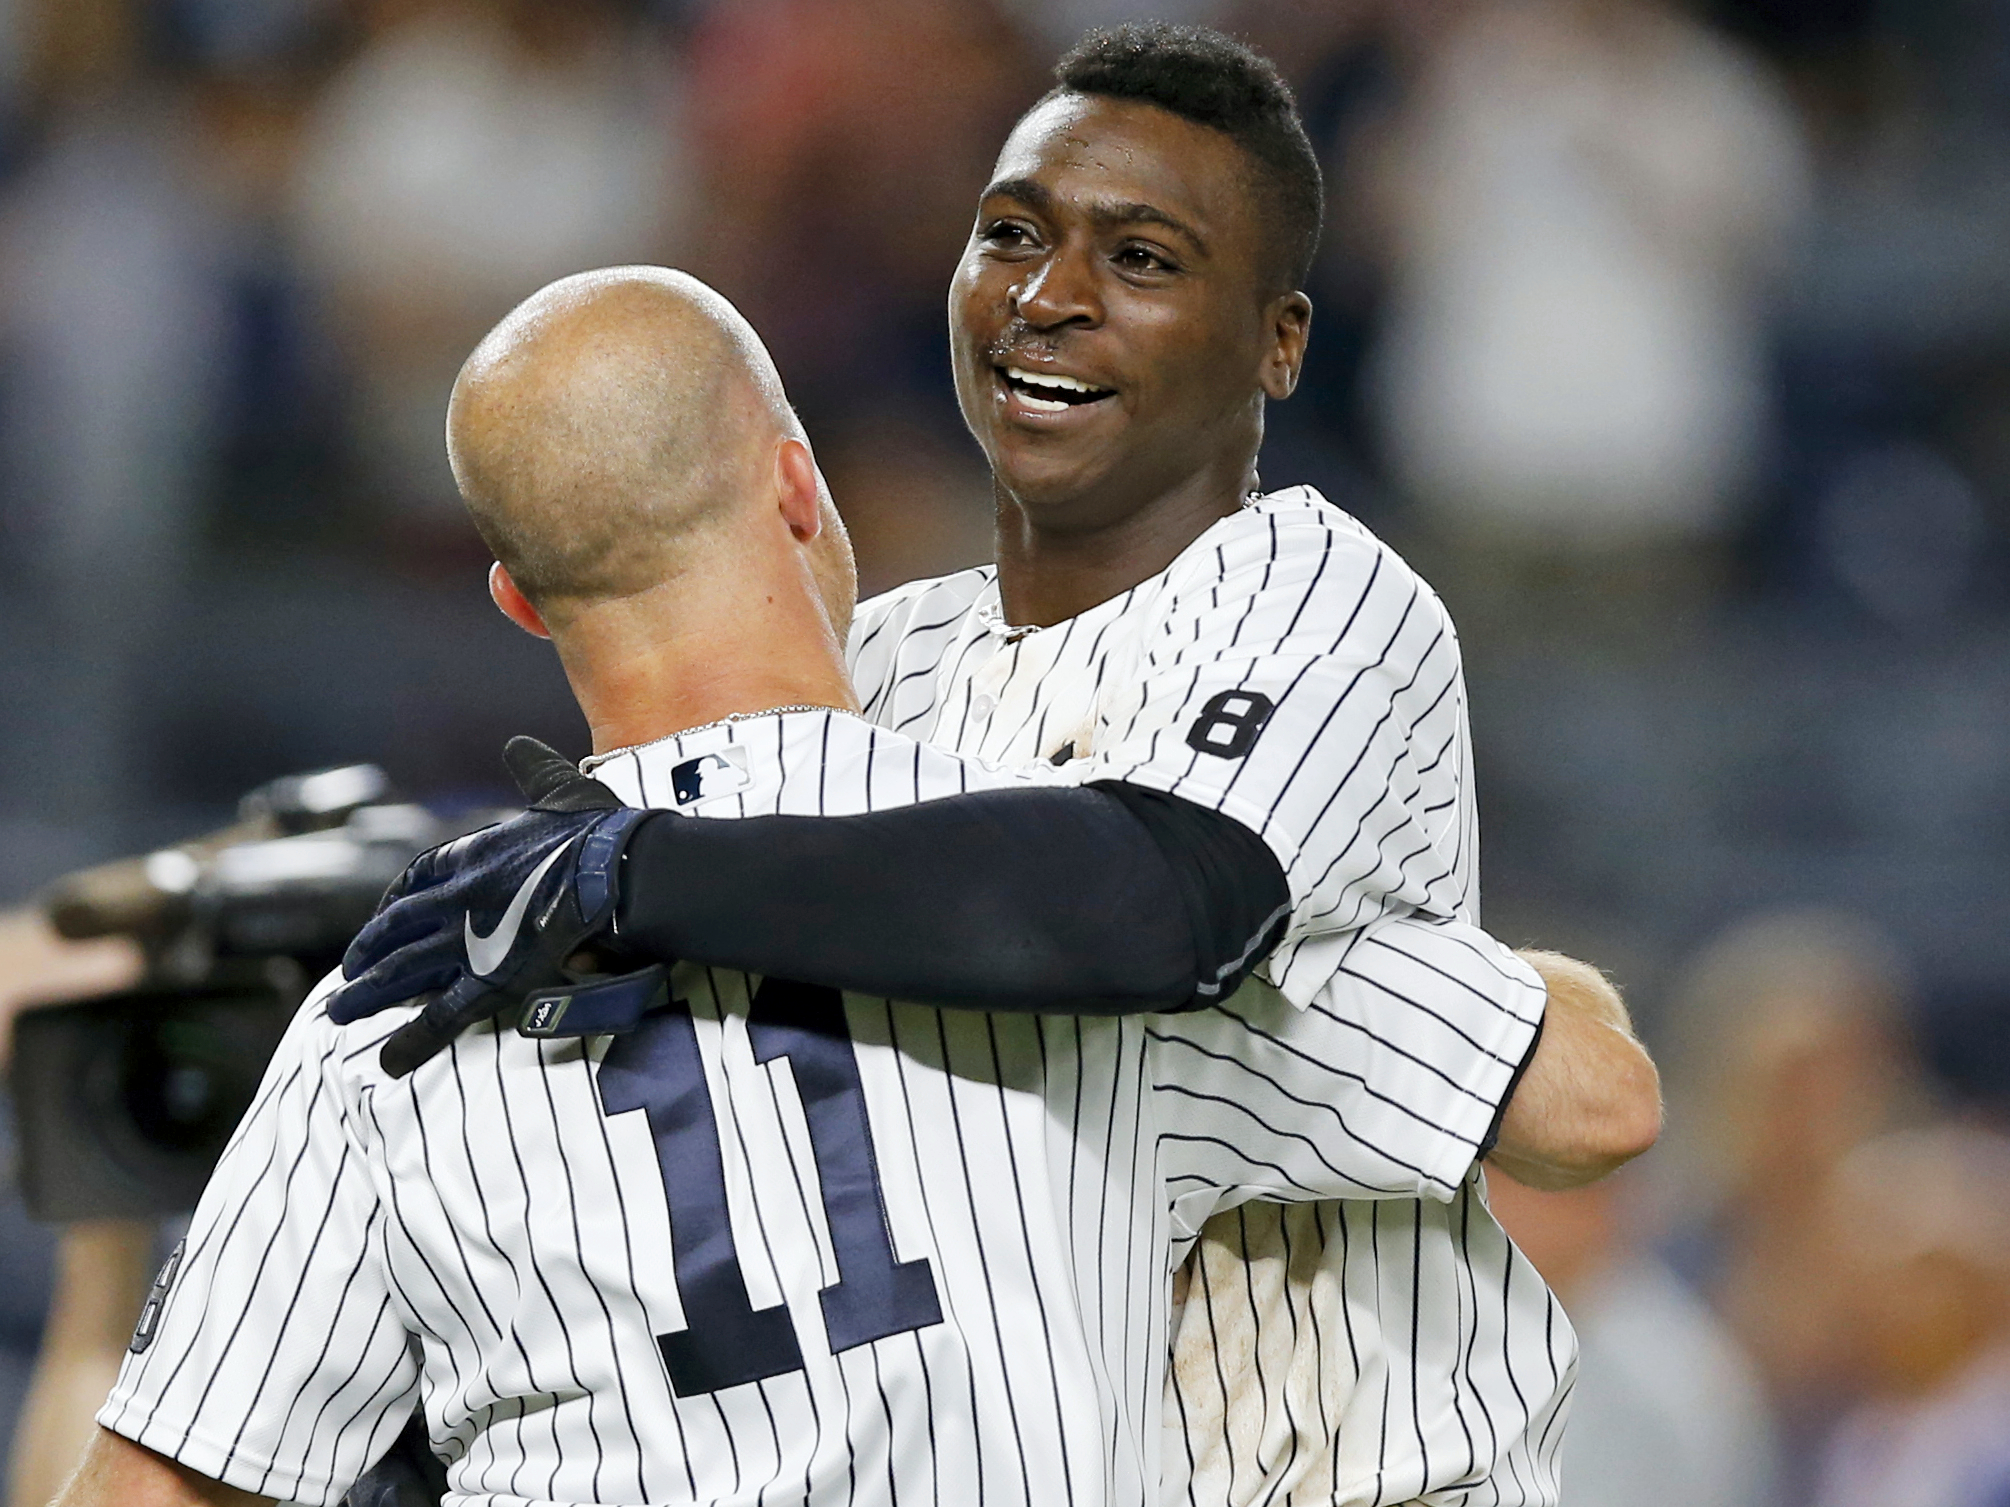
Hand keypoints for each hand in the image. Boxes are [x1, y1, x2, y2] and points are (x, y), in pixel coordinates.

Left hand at [326, 737, 650, 1076]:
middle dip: (367, 952)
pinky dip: (412, 1042)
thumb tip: (519, 745)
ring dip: (367, 996)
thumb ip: (533, 770)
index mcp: (471, 855)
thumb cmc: (597, 831)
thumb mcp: (559, 789)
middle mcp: (456, 899)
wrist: (617, 870)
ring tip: (337, 1015)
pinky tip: (388, 1062)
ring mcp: (468, 942)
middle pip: (395, 930)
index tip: (380, 918)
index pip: (414, 880)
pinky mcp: (491, 981)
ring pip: (401, 973)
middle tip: (346, 973)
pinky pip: (442, 1018)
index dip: (392, 903)